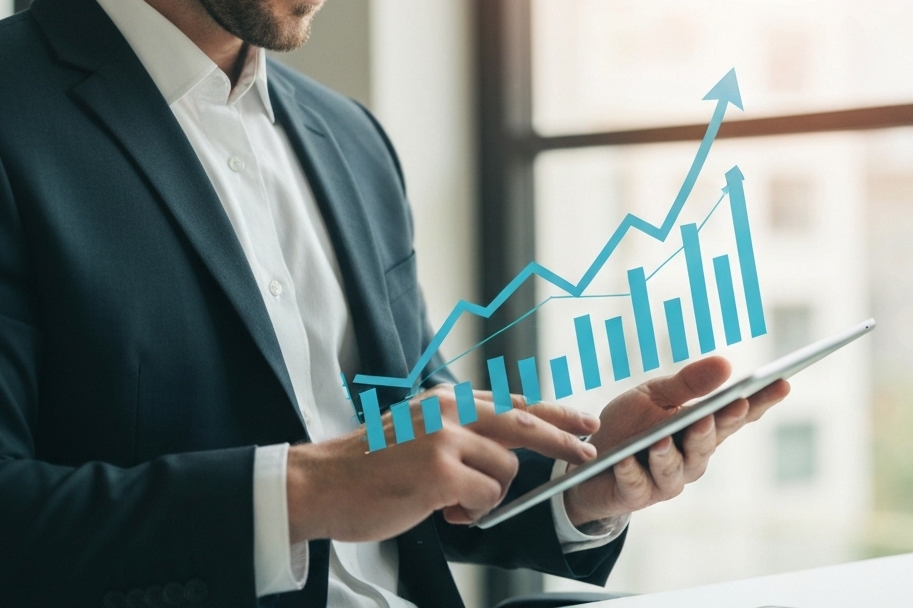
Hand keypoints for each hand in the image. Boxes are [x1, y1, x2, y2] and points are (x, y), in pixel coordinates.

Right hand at [287, 385, 599, 542]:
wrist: (324, 482)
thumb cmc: (370, 465)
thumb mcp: (418, 429)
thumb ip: (459, 431)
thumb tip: (504, 446)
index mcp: (446, 399)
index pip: (511, 401)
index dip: (551, 413)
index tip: (579, 419)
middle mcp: (450, 410)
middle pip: (524, 421)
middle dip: (562, 437)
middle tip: (588, 446)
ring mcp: (445, 438)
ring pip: (505, 472)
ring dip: (488, 496)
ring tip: (450, 503)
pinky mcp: (439, 471)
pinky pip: (486, 499)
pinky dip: (472, 514)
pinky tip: (443, 512)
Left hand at [563, 357, 788, 526]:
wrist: (588, 458)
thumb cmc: (630, 425)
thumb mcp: (655, 395)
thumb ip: (688, 384)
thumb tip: (727, 364)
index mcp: (700, 430)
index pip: (736, 416)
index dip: (761, 401)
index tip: (782, 382)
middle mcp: (690, 459)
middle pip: (710, 442)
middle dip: (720, 424)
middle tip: (732, 404)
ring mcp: (664, 480)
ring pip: (675, 469)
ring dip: (672, 453)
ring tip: (665, 437)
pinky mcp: (634, 493)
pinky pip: (635, 484)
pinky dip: (631, 472)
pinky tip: (625, 460)